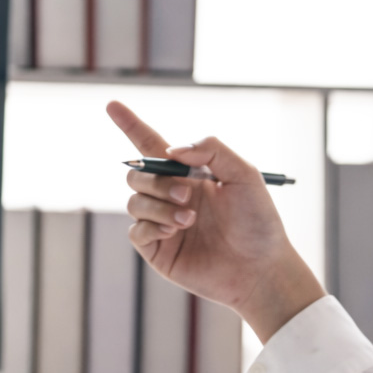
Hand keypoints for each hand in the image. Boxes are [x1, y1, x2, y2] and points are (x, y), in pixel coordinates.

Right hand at [107, 100, 323, 342]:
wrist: (260, 268)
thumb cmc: (258, 222)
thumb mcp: (245, 174)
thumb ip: (211, 150)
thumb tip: (171, 151)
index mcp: (190, 174)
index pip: (152, 145)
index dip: (130, 125)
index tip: (112, 104)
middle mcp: (171, 195)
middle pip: (137, 173)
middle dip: (156, 179)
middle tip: (188, 194)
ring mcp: (162, 223)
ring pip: (135, 201)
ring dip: (159, 205)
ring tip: (188, 219)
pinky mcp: (157, 250)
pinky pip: (136, 231)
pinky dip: (151, 225)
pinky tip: (174, 231)